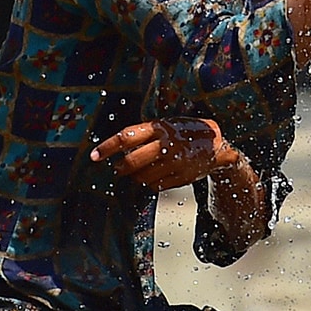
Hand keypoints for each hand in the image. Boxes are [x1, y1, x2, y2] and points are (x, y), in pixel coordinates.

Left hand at [91, 118, 241, 190]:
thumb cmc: (185, 132)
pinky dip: (152, 183)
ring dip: (137, 176)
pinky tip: (159, 174)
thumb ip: (145, 134)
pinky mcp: (181, 177)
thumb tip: (118, 150)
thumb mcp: (166, 125)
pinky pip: (156, 185)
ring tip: (145, 170)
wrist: (217, 145)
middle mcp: (166, 144)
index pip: (126, 137)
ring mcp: (174, 162)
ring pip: (142, 177)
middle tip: (118, 169)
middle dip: (121, 168)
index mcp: (159, 127)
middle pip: (131, 162)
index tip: (93, 156)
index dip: (107, 148)